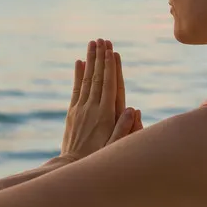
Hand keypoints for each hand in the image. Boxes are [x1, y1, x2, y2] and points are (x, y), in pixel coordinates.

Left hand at [61, 39, 141, 159]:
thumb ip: (124, 128)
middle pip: (97, 77)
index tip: (111, 50)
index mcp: (105, 115)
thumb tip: (134, 109)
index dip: (110, 66)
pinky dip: (78, 74)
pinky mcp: (72, 113)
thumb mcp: (115, 147)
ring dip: (90, 60)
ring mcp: (80, 109)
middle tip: (102, 39)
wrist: (71, 167)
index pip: (109, 84)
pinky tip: (79, 62)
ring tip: (92, 43)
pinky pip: (76, 89)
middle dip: (100, 57)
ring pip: (86, 80)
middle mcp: (92, 108)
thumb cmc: (99, 159)